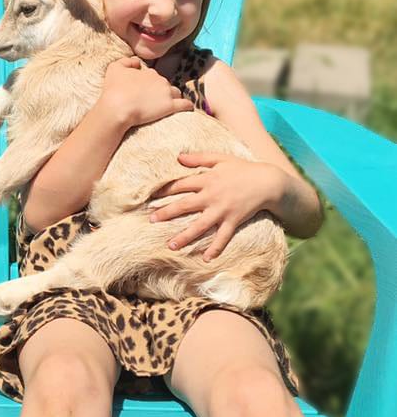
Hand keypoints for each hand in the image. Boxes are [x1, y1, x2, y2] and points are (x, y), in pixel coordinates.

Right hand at [99, 56, 194, 127]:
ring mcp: (167, 94)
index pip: (154, 76)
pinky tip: (187, 108)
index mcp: (149, 73)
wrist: (118, 107)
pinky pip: (185, 104)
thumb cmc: (114, 89)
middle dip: (161, 90)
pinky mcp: (170, 107)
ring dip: (173, 97)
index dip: (149, 83)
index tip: (144, 91)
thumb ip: (126, 61)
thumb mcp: (114, 68)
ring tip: (168, 104)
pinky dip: (187, 105)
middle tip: (153, 100)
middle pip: (165, 84)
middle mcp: (160, 81)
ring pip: (176, 93)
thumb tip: (137, 62)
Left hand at [149, 152, 284, 259]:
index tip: (150, 196)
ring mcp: (222, 210)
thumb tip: (178, 157)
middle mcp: (212, 196)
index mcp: (207, 179)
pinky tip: (205, 259)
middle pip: (185, 206)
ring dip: (185, 236)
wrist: (267, 182)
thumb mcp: (221, 158)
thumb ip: (199, 157)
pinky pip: (223, 238)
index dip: (164, 190)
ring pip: (200, 226)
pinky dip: (215, 249)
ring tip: (170, 245)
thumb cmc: (243, 168)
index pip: (180, 185)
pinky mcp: (234, 221)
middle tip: (151, 220)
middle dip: (167, 213)